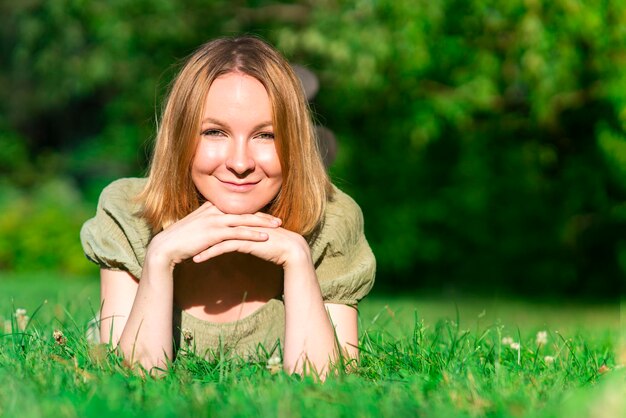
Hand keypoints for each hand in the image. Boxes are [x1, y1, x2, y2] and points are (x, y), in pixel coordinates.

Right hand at [146, 202, 281, 266]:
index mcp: (211, 207)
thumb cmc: (180, 240)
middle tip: (279, 220)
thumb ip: (209, 224)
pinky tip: (264, 238)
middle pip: (244, 211)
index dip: (254, 212)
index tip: (268, 216)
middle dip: (263, 215)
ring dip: (263, 224)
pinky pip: (238, 232)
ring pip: (244, 220)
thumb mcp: (196, 228)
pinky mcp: (214, 232)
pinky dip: (253, 234)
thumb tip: (219, 229)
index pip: (237, 208)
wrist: (166, 247)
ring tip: (277, 228)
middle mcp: (214, 210)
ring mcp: (214, 220)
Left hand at [191, 225, 310, 268]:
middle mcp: (241, 221)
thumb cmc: (276, 244)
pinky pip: (222, 247)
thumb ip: (246, 233)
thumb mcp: (257, 236)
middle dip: (197, 234)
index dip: (204, 226)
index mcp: (243, 218)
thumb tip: (236, 236)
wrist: (291, 249)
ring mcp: (242, 230)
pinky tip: (197, 260)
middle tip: (182, 241)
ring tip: (186, 251)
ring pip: (215, 236)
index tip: (191, 233)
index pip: (219, 219)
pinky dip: (208, 253)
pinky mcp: (244, 242)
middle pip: (213, 225)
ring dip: (199, 244)